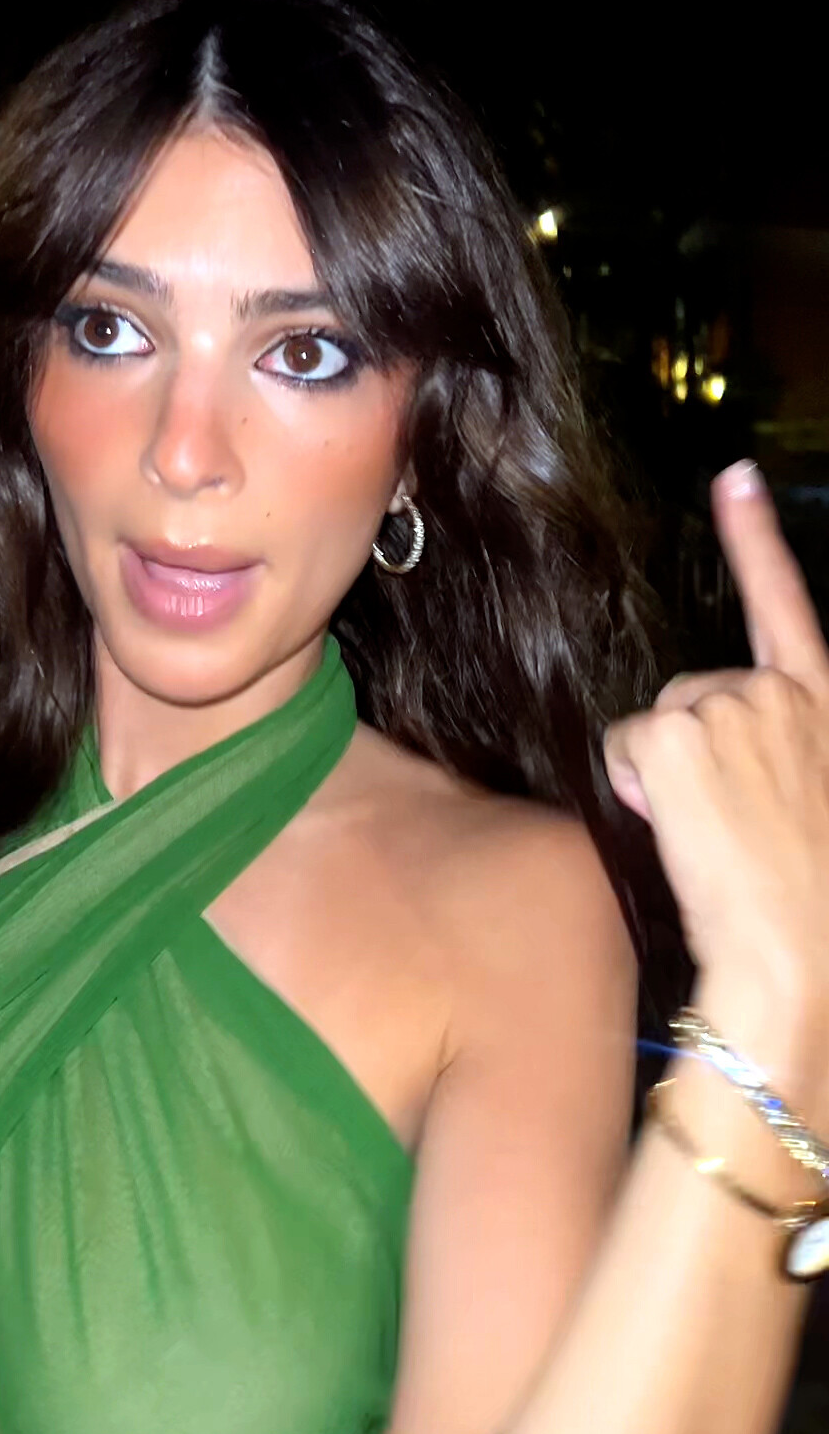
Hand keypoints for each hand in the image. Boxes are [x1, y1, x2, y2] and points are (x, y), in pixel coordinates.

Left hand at [604, 462, 828, 1104]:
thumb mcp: (808, 802)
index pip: (787, 607)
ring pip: (654, 725)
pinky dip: (637, 790)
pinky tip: (681, 831)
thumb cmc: (807, 901)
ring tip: (714, 836)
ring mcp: (730, 706)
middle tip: (728, 824)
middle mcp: (781, 694)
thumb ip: (773, 750)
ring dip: (663, 775)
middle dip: (687, 750)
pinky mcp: (679, 733)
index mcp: (826, 707)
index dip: (756, 539)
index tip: (734, 476)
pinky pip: (625, 750)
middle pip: (689, 692)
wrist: (802, 957)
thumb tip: (705, 751)